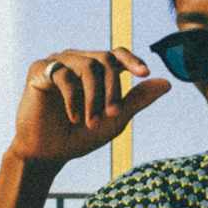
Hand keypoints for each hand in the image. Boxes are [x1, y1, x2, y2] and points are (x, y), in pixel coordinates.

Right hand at [8, 47, 170, 166]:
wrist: (48, 153)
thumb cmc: (80, 136)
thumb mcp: (115, 119)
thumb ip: (138, 100)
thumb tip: (168, 83)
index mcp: (96, 70)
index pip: (117, 54)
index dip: (132, 60)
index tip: (145, 73)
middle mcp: (77, 61)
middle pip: (105, 59)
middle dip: (113, 88)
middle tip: (112, 115)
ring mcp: (58, 63)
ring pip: (86, 65)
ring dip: (94, 96)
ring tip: (91, 122)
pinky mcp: (39, 70)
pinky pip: (63, 74)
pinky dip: (73, 98)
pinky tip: (74, 118)